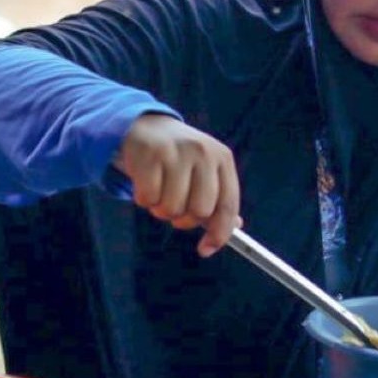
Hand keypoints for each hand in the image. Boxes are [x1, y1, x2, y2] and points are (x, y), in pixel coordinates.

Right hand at [116, 114, 240, 256]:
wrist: (145, 127)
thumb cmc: (178, 157)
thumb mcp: (205, 171)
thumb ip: (219, 198)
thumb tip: (234, 228)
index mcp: (222, 158)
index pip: (228, 204)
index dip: (219, 233)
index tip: (206, 250)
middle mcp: (203, 152)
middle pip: (199, 211)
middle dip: (184, 219)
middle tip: (175, 207)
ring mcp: (177, 152)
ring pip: (172, 208)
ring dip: (161, 210)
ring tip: (159, 193)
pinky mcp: (151, 154)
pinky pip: (148, 198)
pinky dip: (143, 200)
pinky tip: (144, 184)